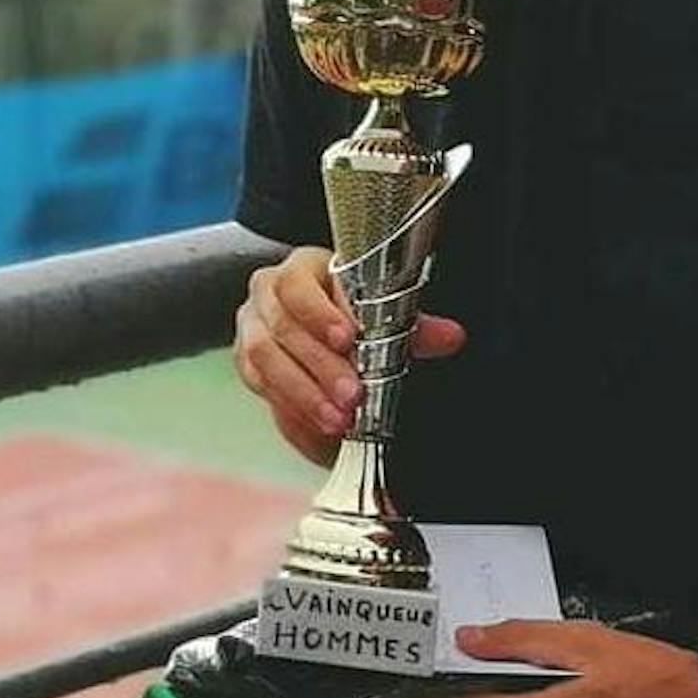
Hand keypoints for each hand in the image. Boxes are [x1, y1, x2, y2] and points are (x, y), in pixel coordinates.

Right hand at [233, 246, 464, 467]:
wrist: (316, 320)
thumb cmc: (351, 308)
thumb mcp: (384, 309)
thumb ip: (414, 325)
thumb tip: (450, 336)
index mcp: (300, 269)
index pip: (298, 285)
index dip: (320, 313)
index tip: (347, 338)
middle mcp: (266, 295)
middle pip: (283, 329)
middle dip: (319, 367)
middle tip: (352, 396)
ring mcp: (251, 329)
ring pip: (265, 362)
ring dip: (302, 394)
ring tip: (337, 420)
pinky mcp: (247, 364)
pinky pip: (261, 389)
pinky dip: (290, 409)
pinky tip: (316, 428)